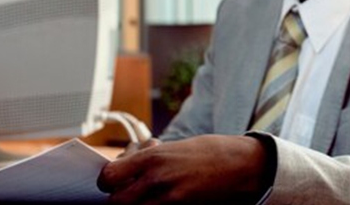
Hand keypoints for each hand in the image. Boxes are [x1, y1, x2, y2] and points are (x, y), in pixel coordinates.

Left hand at [97, 134, 270, 203]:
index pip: (109, 176)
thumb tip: (124, 167)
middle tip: (128, 194)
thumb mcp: (173, 149)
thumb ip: (147, 160)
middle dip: (118, 199)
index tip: (113, 182)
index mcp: (153, 157)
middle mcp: (157, 178)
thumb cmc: (209, 153)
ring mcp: (169, 198)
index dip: (107, 181)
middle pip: (116, 202)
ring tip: (147, 198)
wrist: (242, 165)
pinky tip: (161, 201)